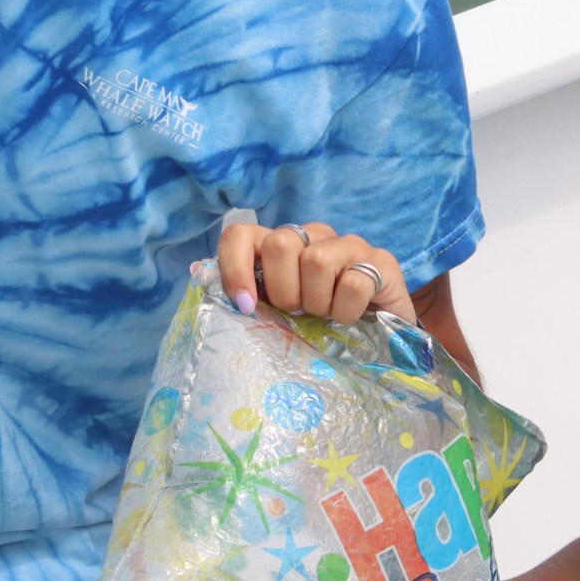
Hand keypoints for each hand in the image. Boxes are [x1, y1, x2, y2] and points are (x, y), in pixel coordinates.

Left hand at [214, 220, 413, 324]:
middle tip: (299, 312)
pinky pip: (353, 283)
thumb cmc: (322, 329)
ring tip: (328, 315)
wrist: (381, 346)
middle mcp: (314, 236)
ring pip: (317, 261)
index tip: (246, 306)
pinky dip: (347, 311)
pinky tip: (353, 318)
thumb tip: (198, 271)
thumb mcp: (278, 314)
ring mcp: (349, 245)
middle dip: (284, 290)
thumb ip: (245, 293)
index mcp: (283, 246)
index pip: (242, 234)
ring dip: (319, 302)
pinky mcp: (381, 262)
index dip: (235, 267)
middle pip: (280, 242)